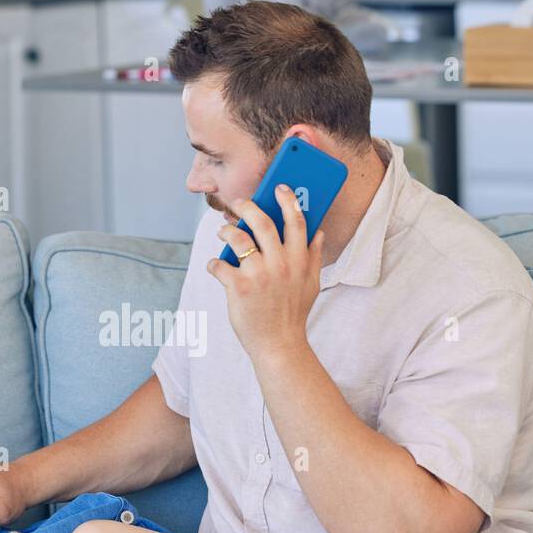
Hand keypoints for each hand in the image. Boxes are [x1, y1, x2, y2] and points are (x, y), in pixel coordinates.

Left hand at [208, 184, 323, 362]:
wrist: (279, 345)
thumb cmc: (293, 314)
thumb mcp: (311, 284)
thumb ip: (313, 256)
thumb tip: (319, 232)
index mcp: (299, 261)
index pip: (296, 221)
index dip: (288, 200)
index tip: (279, 188)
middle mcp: (280, 264)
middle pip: (262, 222)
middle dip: (248, 206)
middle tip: (239, 202)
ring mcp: (258, 275)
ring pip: (237, 239)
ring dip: (227, 231)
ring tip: (223, 232)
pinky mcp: (239, 287)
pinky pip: (219, 265)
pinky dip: (214, 263)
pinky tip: (215, 266)